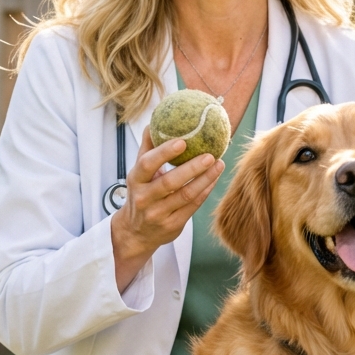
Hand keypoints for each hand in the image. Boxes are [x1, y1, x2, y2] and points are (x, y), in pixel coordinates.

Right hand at [111, 127, 223, 292]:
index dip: (164, 152)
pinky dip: (205, 191)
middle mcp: (144, 198)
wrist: (136, 233)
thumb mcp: (138, 174)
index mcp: (136, 180)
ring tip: (219, 164)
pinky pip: (193, 206)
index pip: (147, 164)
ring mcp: (159, 214)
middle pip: (170, 182)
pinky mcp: (173, 225)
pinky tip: (214, 179)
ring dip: (205, 179)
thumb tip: (154, 122)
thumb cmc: (141, 194)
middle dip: (192, 168)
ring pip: (185, 195)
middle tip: (210, 154)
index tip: (183, 140)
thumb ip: (147, 149)